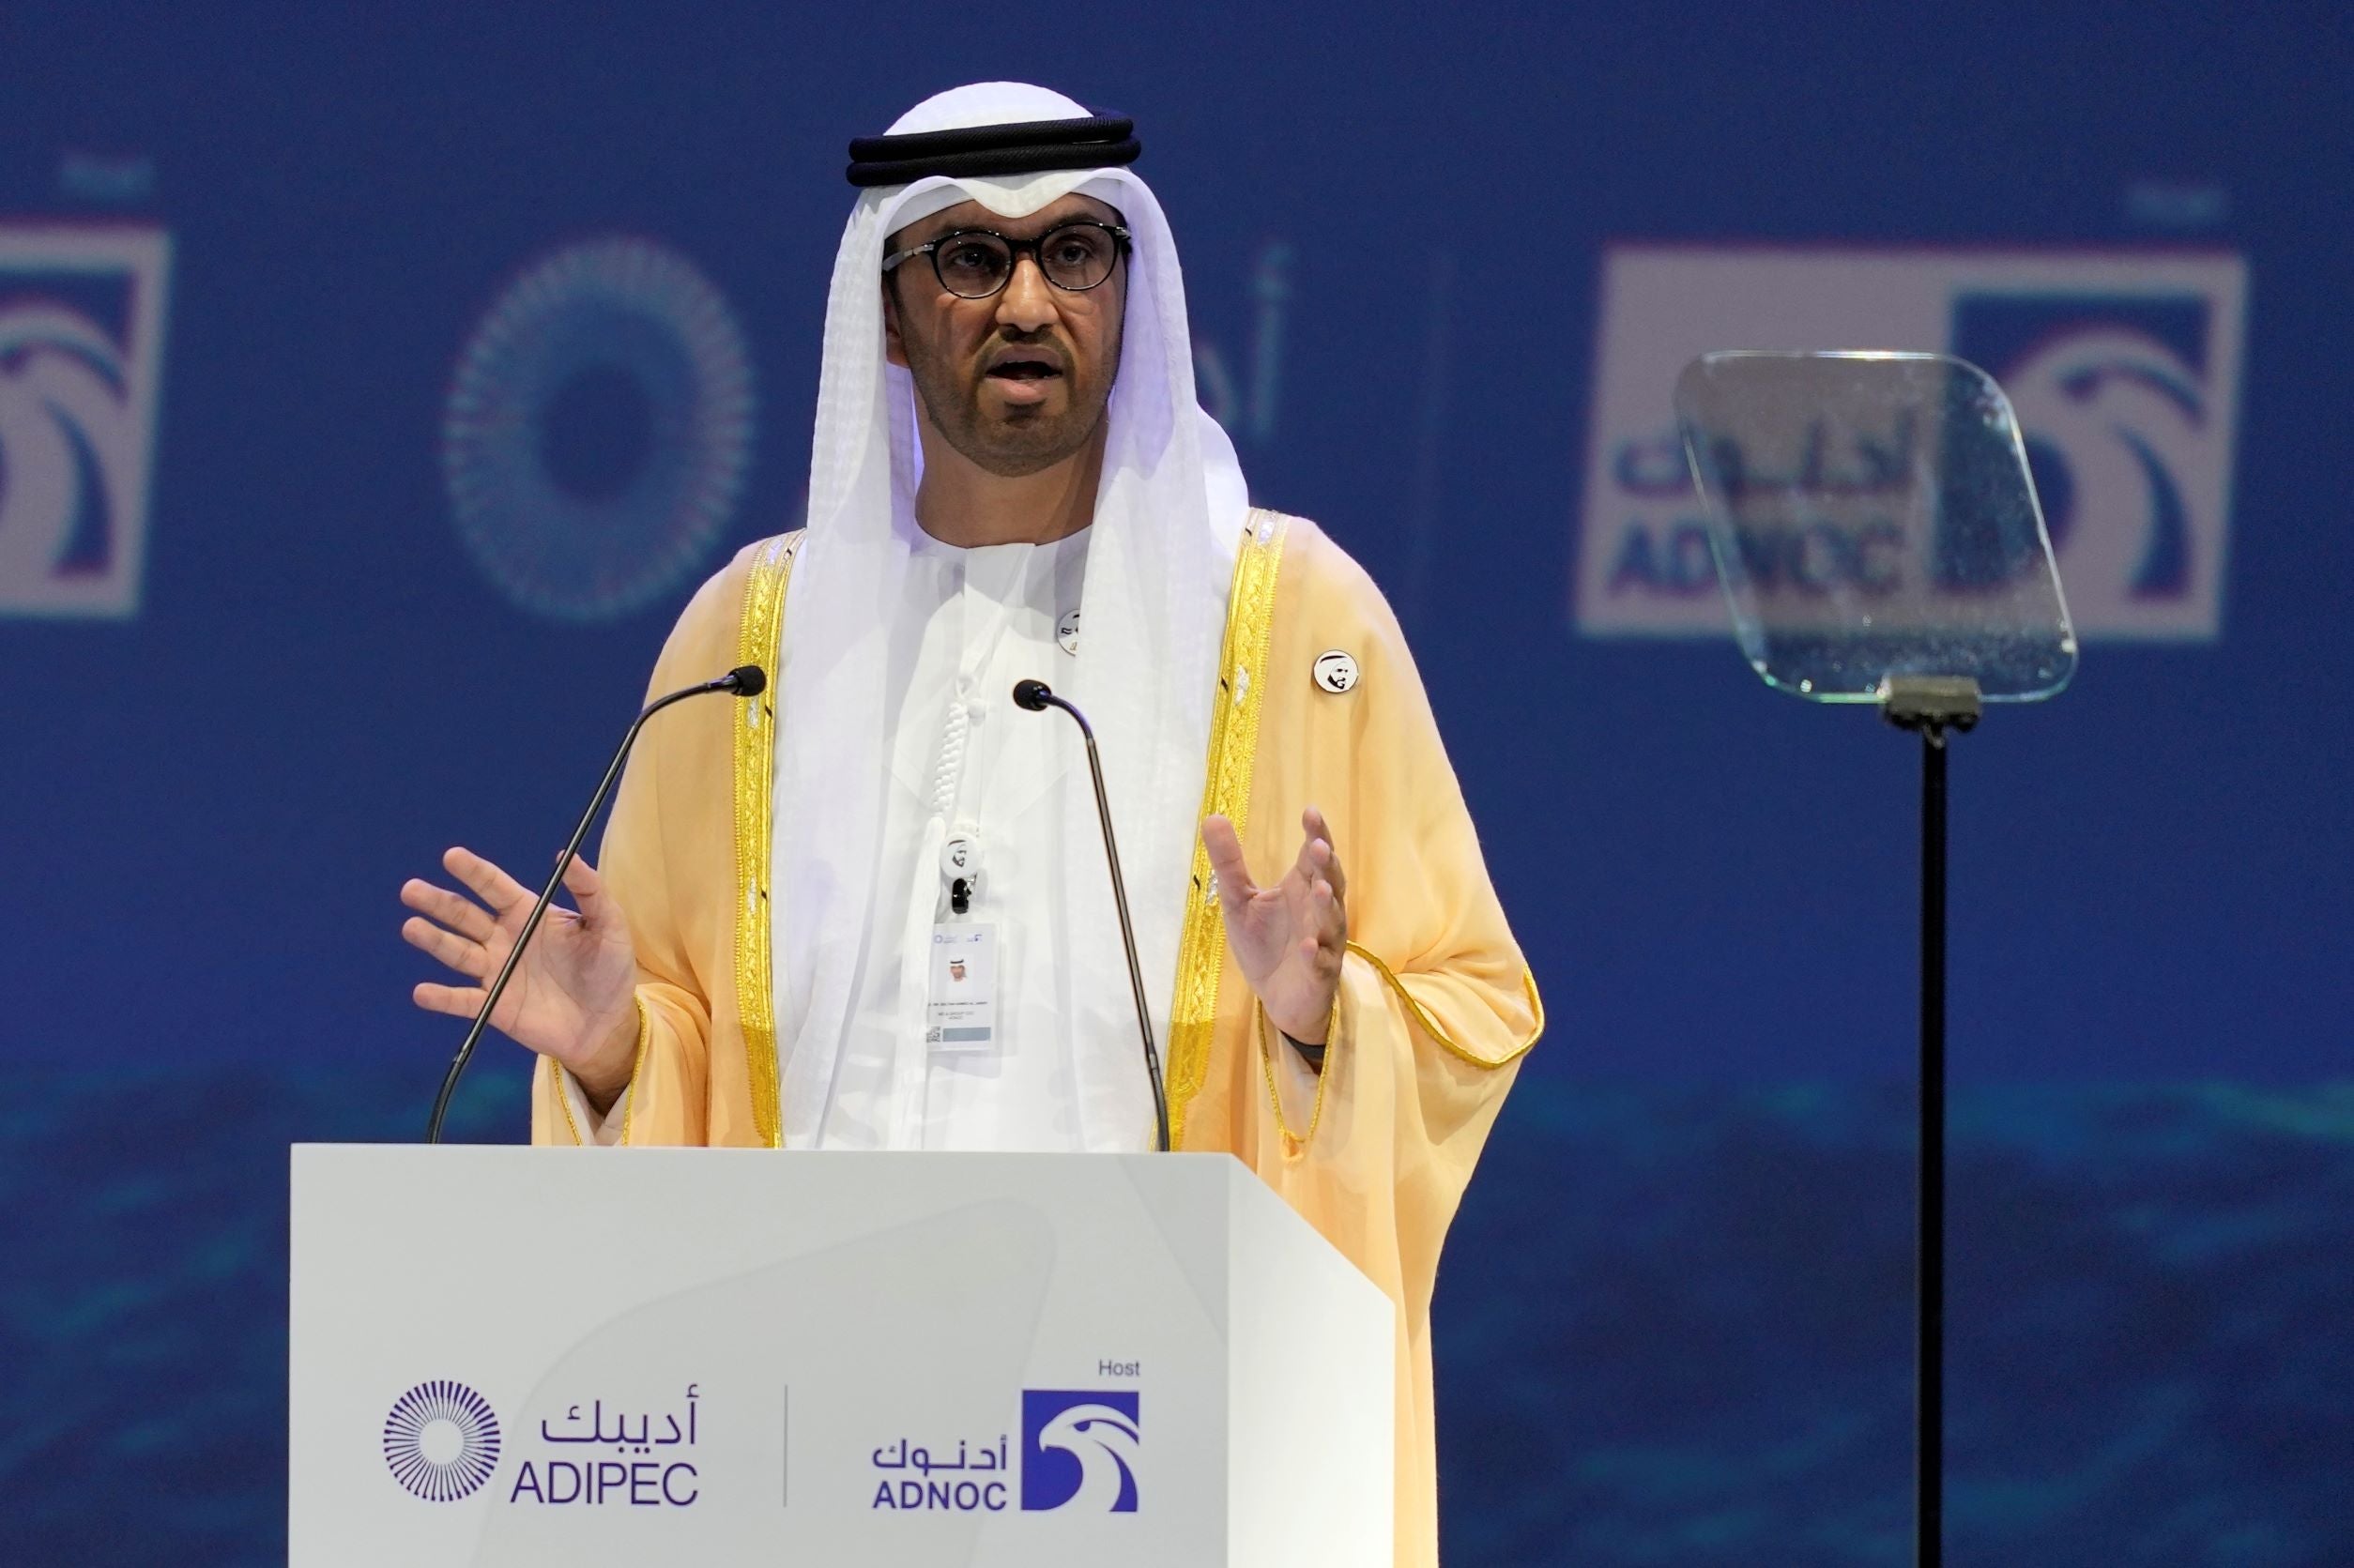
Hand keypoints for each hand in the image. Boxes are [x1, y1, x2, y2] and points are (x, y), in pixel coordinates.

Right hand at [400, 847, 640, 1104]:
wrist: (607, 1024)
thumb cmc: (609, 969)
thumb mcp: (609, 925)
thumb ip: (590, 890)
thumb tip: (568, 855)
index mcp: (529, 914)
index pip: (494, 887)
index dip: (474, 872)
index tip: (452, 856)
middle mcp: (505, 939)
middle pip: (465, 916)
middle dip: (438, 902)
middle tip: (411, 889)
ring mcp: (496, 972)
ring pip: (457, 952)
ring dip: (433, 940)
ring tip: (411, 927)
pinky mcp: (495, 1007)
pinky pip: (464, 1001)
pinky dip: (442, 998)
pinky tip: (422, 992)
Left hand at [1200, 806, 1346, 1043]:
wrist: (1278, 998)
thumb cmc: (1265, 944)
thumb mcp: (1240, 900)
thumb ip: (1229, 862)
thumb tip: (1212, 817)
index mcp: (1302, 887)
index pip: (1313, 856)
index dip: (1316, 834)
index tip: (1310, 812)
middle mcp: (1319, 910)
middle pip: (1330, 881)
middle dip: (1326, 865)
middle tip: (1318, 846)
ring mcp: (1324, 941)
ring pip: (1331, 920)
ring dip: (1325, 905)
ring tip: (1318, 889)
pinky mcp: (1320, 972)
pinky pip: (1320, 962)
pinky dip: (1315, 953)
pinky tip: (1307, 946)